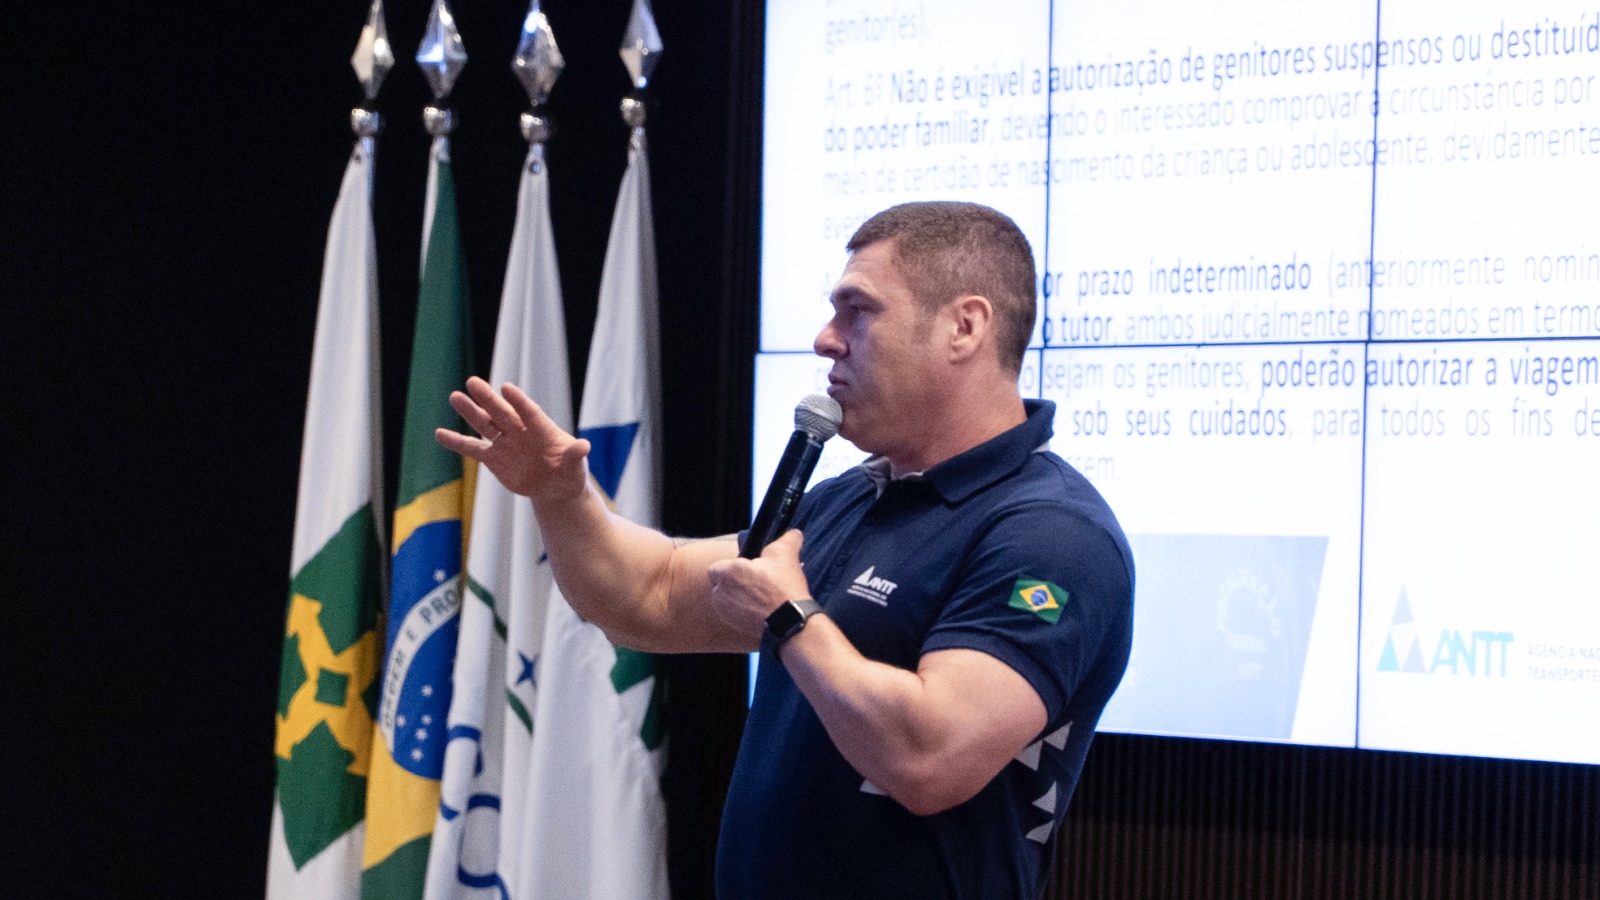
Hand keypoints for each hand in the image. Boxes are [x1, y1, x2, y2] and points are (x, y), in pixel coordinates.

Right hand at [434, 376, 589, 502]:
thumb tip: (584, 445)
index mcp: (543, 430)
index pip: (529, 412)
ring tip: (455, 397)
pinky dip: (457, 442)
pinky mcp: (494, 458)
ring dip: (470, 412)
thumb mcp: (575, 468)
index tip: (507, 388)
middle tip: (473, 381)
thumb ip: (575, 457)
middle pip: (502, 413)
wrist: (555, 489)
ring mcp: (506, 443)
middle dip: (488, 399)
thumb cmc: (570, 474)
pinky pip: (473, 449)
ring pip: (485, 425)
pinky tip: (440, 434)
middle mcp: (521, 432)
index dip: (519, 402)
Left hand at [706, 529, 812, 638]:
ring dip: (738, 596)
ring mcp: (725, 611)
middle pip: (721, 582)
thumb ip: (787, 539)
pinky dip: (742, 610)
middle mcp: (720, 592)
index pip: (717, 566)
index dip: (732, 566)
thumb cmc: (784, 588)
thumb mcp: (787, 555)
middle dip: (735, 581)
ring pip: (726, 598)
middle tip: (755, 581)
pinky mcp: (733, 624)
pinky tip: (760, 608)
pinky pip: (732, 612)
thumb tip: (794, 533)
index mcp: (727, 572)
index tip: (747, 568)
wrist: (790, 622)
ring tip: (760, 596)